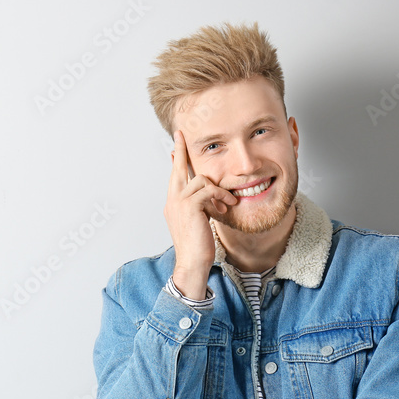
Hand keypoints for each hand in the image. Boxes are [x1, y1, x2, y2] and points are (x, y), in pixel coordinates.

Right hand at [164, 130, 237, 299]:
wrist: (192, 263)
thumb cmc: (197, 246)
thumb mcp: (197, 221)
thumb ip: (199, 205)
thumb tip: (207, 196)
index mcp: (172, 203)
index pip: (175, 176)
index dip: (177, 159)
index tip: (176, 144)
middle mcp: (172, 200)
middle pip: (178, 168)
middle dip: (181, 150)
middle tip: (181, 135)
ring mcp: (179, 202)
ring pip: (201, 180)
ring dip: (218, 190)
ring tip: (226, 203)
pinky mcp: (191, 206)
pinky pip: (209, 190)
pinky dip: (220, 197)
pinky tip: (225, 208)